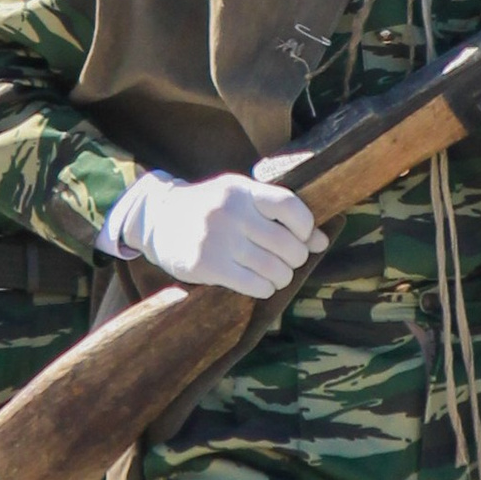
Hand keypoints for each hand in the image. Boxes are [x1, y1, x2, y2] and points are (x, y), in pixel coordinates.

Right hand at [107, 169, 326, 299]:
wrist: (158, 218)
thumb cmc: (211, 209)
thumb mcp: (242, 200)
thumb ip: (280, 216)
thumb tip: (321, 241)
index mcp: (243, 191)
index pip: (290, 206)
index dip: (306, 226)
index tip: (302, 236)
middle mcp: (231, 212)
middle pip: (286, 244)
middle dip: (295, 258)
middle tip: (288, 261)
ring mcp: (217, 239)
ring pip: (273, 269)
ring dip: (282, 277)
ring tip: (275, 274)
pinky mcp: (206, 265)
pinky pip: (254, 285)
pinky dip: (265, 288)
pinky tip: (260, 284)